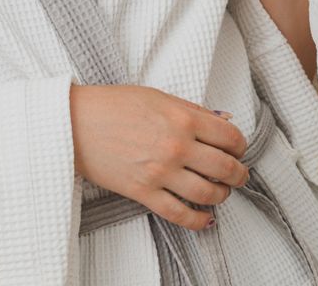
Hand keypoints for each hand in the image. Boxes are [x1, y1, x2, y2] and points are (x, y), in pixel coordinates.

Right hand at [69, 85, 247, 230]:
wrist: (78, 124)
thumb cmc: (116, 105)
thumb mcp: (161, 97)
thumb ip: (194, 111)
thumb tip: (223, 120)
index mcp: (184, 119)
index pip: (229, 137)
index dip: (240, 145)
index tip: (239, 149)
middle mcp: (177, 147)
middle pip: (224, 167)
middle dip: (238, 174)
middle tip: (239, 175)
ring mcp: (161, 172)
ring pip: (206, 193)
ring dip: (222, 195)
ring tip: (222, 193)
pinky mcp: (143, 193)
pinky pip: (178, 214)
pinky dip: (197, 220)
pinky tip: (206, 219)